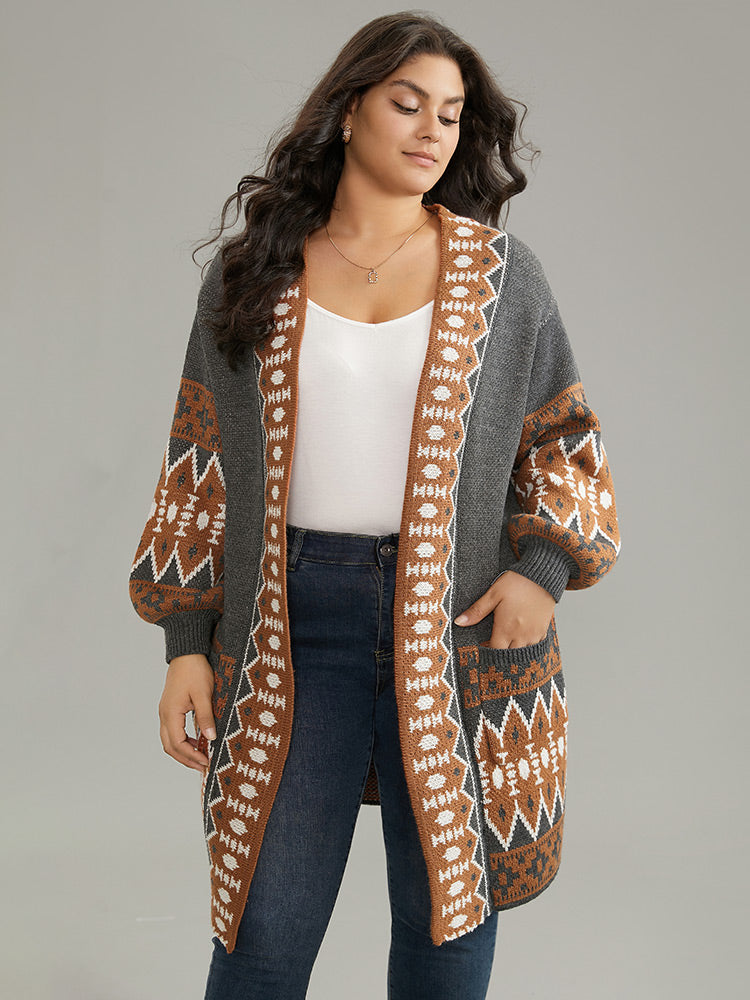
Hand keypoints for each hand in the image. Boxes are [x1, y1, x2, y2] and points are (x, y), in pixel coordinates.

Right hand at [158, 653, 215, 771]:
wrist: (186, 653)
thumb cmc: (195, 671)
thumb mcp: (204, 694)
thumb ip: (205, 717)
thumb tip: (211, 738)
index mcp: (171, 713)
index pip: (177, 744)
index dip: (191, 756)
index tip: (206, 763)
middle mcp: (164, 715)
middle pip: (170, 746)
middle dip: (186, 759)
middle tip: (203, 767)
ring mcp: (166, 712)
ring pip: (169, 740)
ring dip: (184, 751)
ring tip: (201, 757)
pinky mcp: (170, 709)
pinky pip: (173, 731)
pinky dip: (183, 741)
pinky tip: (197, 742)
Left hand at [453, 570, 554, 648]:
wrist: (541, 575)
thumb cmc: (517, 583)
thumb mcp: (493, 594)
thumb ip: (476, 611)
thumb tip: (459, 622)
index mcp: (506, 628)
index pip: (495, 651)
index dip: (487, 650)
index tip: (484, 644)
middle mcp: (521, 635)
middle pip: (509, 655)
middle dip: (501, 652)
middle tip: (495, 643)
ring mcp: (534, 634)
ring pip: (523, 652)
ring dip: (514, 649)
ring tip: (508, 639)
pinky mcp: (543, 630)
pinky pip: (535, 645)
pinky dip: (528, 644)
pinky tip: (522, 635)